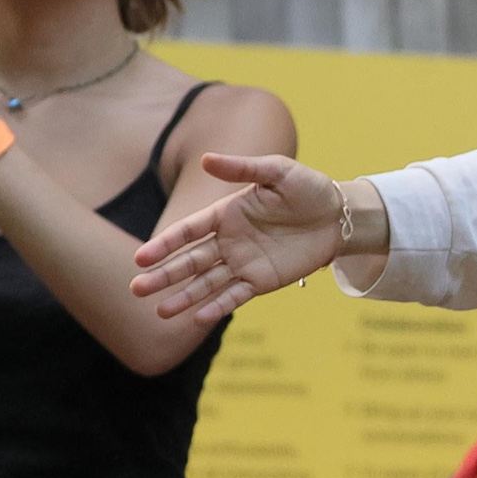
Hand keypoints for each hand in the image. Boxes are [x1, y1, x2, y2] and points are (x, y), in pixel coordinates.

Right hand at [130, 152, 354, 321]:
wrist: (341, 216)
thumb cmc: (308, 189)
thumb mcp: (278, 173)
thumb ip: (243, 169)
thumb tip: (207, 159)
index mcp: (225, 214)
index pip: (188, 231)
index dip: (165, 244)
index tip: (141, 258)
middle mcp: (228, 241)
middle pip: (190, 261)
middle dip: (164, 275)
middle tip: (136, 288)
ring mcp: (243, 263)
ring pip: (207, 282)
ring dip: (184, 296)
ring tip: (159, 311)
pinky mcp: (261, 281)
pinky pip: (235, 296)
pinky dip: (217, 307)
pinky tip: (197, 318)